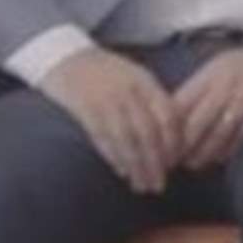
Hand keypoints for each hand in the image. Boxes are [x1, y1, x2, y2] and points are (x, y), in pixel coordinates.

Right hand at [35, 47, 179, 193]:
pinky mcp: (84, 109)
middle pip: (149, 132)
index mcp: (146, 83)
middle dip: (156, 162)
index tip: (177, 162)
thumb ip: (153, 100)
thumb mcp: (136, 77)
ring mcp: (107, 100)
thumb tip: (174, 132)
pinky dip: (114, 157)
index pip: (169, 115)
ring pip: (127, 139)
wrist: (66, 57)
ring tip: (142, 185)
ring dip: (137, 166)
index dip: (174, 141)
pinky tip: (122, 172)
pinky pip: (102, 137)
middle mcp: (129, 92)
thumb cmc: (106, 71)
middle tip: (160, 184)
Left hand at [172, 49, 242, 169]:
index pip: (180, 105)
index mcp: (213, 73)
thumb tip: (166, 123)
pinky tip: (220, 157)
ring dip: (203, 153)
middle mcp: (229, 85)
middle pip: (196, 124)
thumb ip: (196, 92)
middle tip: (171, 162)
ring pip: (217, 135)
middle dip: (182, 147)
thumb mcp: (219, 70)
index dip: (167, 129)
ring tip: (194, 162)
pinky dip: (228, 151)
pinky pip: (242, 139)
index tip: (158, 145)